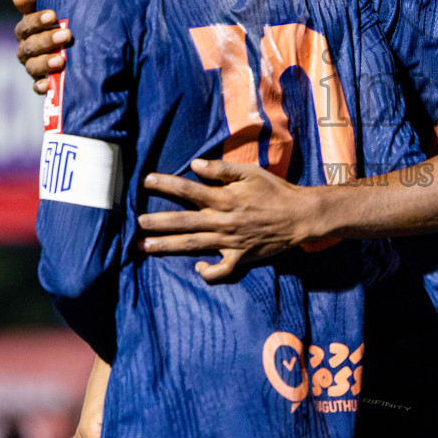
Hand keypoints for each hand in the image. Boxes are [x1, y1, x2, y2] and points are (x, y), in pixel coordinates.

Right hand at [13, 0, 72, 93]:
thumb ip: (40, 4)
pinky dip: (40, 86)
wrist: (71, 49)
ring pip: (32, 65)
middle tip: (67, 34)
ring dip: (45, 62)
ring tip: (61, 60)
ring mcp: (33, 66)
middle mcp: (26, 48)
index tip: (52, 15)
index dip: (36, 20)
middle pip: (30, 45)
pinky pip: (37, 86)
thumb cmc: (60, 26)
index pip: (26, 24)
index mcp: (27, 30)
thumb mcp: (54, 14)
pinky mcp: (41, 82)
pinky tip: (46, 85)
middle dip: (47, 40)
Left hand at [138, 159, 316, 281]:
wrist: (300, 216)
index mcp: (224, 198)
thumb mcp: (251, 173)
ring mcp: (229, 242)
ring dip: (166, 246)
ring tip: (145, 246)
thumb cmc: (276, 191)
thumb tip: (195, 165)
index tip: (147, 181)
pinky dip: (207, 272)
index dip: (166, 185)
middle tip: (137, 223)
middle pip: (183, 222)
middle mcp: (222, 221)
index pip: (188, 191)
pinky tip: (197, 267)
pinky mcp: (240, 258)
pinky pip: (220, 270)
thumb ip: (221, 169)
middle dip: (157, 222)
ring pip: (192, 246)